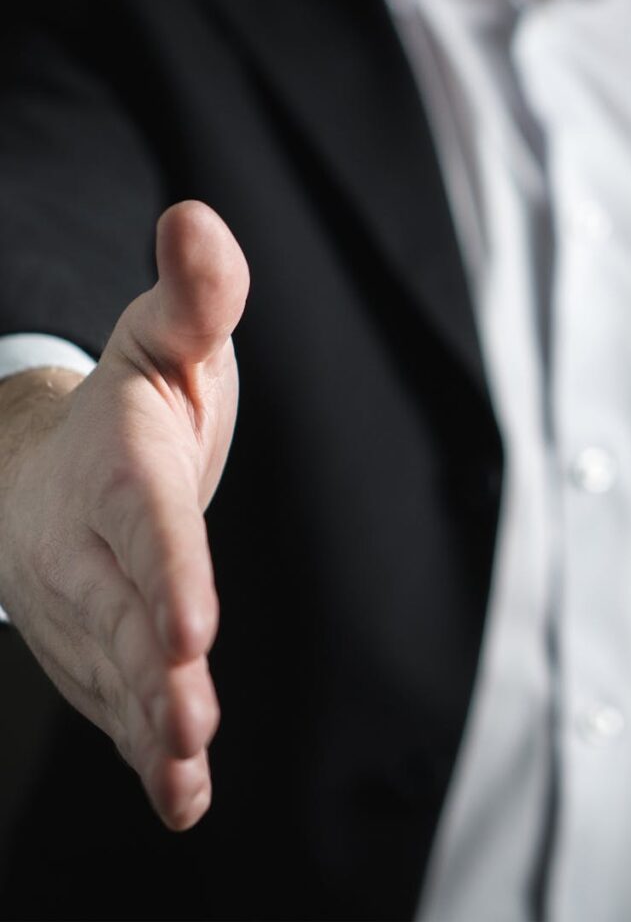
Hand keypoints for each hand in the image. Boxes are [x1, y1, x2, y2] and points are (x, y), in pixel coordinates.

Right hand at [0, 200, 248, 829]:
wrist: (49, 469)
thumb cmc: (128, 406)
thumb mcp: (166, 339)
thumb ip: (195, 295)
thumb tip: (197, 216)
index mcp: (121, 466)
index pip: (146, 523)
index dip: (168, 570)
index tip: (190, 625)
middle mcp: (93, 544)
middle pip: (125, 610)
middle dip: (154, 669)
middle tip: (188, 718)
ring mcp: (88, 604)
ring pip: (117, 670)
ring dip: (150, 725)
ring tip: (182, 771)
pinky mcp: (96, 646)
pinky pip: (116, 702)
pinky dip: (145, 752)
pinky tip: (181, 799)